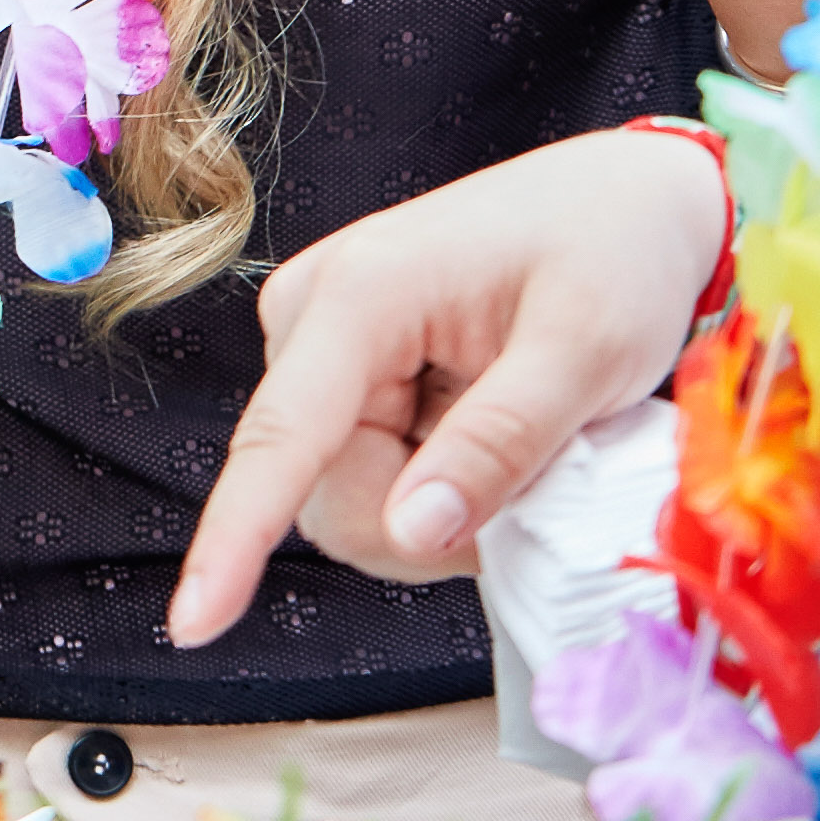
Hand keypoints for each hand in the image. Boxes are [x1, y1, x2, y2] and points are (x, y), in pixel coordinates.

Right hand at [169, 123, 723, 643]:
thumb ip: (499, 442)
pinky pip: (373, 478)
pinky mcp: (345, 377)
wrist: (626, 197)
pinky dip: (440, 486)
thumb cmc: (615, 246)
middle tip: (541, 474)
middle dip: (432, 521)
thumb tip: (410, 531)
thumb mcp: (589, 348)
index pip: (283, 437)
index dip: (234, 538)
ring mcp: (324, 348)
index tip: (193, 623)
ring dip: (443, 506)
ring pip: (353, 499)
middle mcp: (314, 317)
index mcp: (362, 292)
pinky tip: (491, 432)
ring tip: (524, 438)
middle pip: (334, 495)